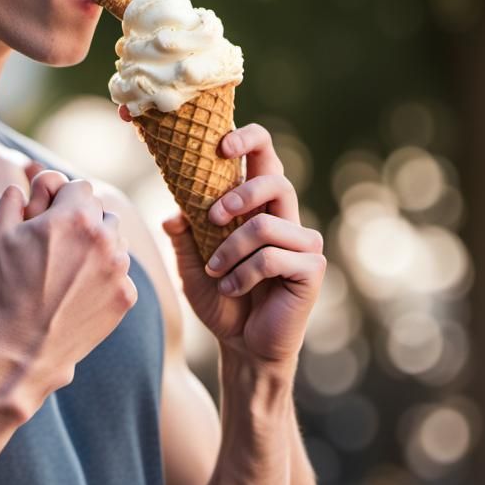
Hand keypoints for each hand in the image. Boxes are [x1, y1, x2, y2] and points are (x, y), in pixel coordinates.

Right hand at [0, 166, 136, 404]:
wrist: (27, 345)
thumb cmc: (9, 288)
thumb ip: (11, 201)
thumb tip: (20, 186)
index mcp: (74, 216)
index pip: (81, 187)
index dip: (63, 199)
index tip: (51, 217)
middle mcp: (104, 237)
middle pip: (101, 211)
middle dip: (83, 221)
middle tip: (59, 245)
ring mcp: (119, 268)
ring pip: (116, 239)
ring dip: (99, 246)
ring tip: (71, 267)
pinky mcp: (127, 294)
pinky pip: (122, 272)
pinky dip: (107, 276)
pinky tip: (81, 290)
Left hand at [148, 116, 324, 366]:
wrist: (242, 345)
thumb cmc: (220, 298)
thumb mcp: (191, 266)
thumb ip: (183, 237)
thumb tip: (173, 215)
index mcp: (259, 205)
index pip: (264, 156)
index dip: (249, 139)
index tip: (220, 146)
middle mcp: (285, 217)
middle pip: (275, 178)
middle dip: (240, 193)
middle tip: (213, 216)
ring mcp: (302, 242)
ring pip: (265, 224)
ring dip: (231, 250)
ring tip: (216, 271)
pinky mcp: (311, 268)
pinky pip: (272, 258)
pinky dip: (243, 274)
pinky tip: (232, 288)